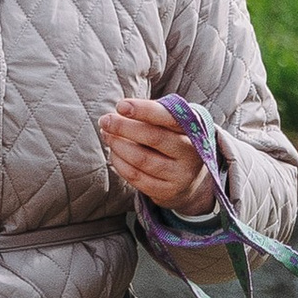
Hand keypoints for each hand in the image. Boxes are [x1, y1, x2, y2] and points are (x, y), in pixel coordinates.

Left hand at [100, 99, 211, 214]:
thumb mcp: (171, 125)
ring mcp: (179, 174)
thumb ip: (152, 115)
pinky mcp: (166, 191)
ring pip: (141, 159)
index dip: (144, 110)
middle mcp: (189, 152)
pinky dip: (119, 163)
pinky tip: (113, 153)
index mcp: (192, 129)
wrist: (189, 179)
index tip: (121, 106)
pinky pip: (136, 177)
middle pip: (154, 137)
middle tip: (105, 120)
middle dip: (124, 127)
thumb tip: (119, 112)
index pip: (169, 117)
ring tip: (107, 135)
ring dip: (118, 145)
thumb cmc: (172, 141)